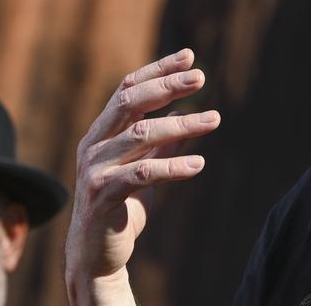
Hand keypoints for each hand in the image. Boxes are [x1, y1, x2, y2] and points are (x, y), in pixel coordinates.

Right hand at [65, 49, 220, 303]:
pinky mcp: (102, 195)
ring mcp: (94, 168)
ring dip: (181, 125)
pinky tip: (199, 163)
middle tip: (202, 77)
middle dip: (166, 86)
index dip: (158, 70)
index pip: (127, 88)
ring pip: (139, 135)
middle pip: (129, 101)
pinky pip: (141, 174)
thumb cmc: (120, 206)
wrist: (95, 254)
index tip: (189, 56)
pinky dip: (172, 166)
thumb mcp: (143, 167)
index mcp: (102, 132)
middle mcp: (94, 144)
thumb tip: (187, 112)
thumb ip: (160, 141)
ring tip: (215, 120)